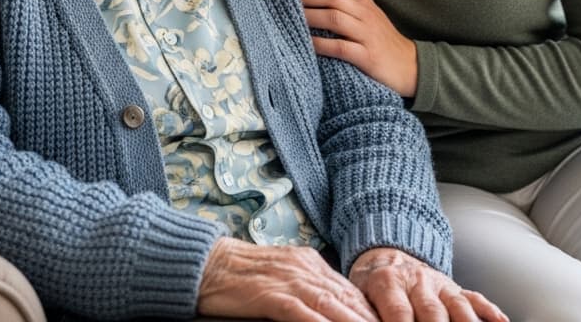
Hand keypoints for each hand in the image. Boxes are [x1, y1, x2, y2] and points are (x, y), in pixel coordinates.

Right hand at [197, 238, 376, 321]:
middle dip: (369, 321)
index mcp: (311, 264)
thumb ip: (310, 290)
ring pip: (330, 305)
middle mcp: (305, 269)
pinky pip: (299, 311)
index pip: (350, 292)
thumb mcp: (285, 276)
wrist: (209, 265)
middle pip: (346, 299)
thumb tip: (337, 308)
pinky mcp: (269, 294)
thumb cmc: (244, 277)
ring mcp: (288, 280)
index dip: (371, 313)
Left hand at [295, 0, 417, 96]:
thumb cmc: (381, 36)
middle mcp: (365, 13)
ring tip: (291, 15)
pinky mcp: (367, 57)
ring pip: (335, 19)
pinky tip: (307, 44)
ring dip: (311, 16)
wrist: (410, 66)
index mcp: (362, 0)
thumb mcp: (366, 8)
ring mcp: (366, 35)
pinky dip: (322, 45)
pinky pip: (341, 48)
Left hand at [350, 247, 507, 321]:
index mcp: (388, 283)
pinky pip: (475, 298)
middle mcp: (417, 281)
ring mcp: (439, 283)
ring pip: (458, 306)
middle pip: (433, 313)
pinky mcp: (454, 287)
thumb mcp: (360, 295)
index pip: (399, 314)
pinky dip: (489, 311)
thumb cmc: (370, 282)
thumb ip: (368, 314)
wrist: (383, 251)